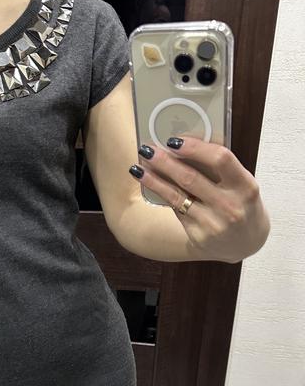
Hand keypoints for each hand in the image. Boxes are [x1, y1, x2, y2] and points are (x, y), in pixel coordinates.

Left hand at [130, 135, 270, 262]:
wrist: (246, 245)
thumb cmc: (242, 205)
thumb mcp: (242, 186)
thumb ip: (221, 169)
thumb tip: (184, 146)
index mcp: (246, 187)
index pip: (220, 159)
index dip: (195, 148)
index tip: (174, 140)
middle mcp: (230, 207)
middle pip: (191, 178)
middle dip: (165, 162)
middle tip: (147, 149)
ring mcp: (213, 223)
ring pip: (176, 196)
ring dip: (154, 180)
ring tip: (138, 167)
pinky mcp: (198, 235)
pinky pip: (175, 209)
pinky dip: (161, 194)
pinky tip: (149, 183)